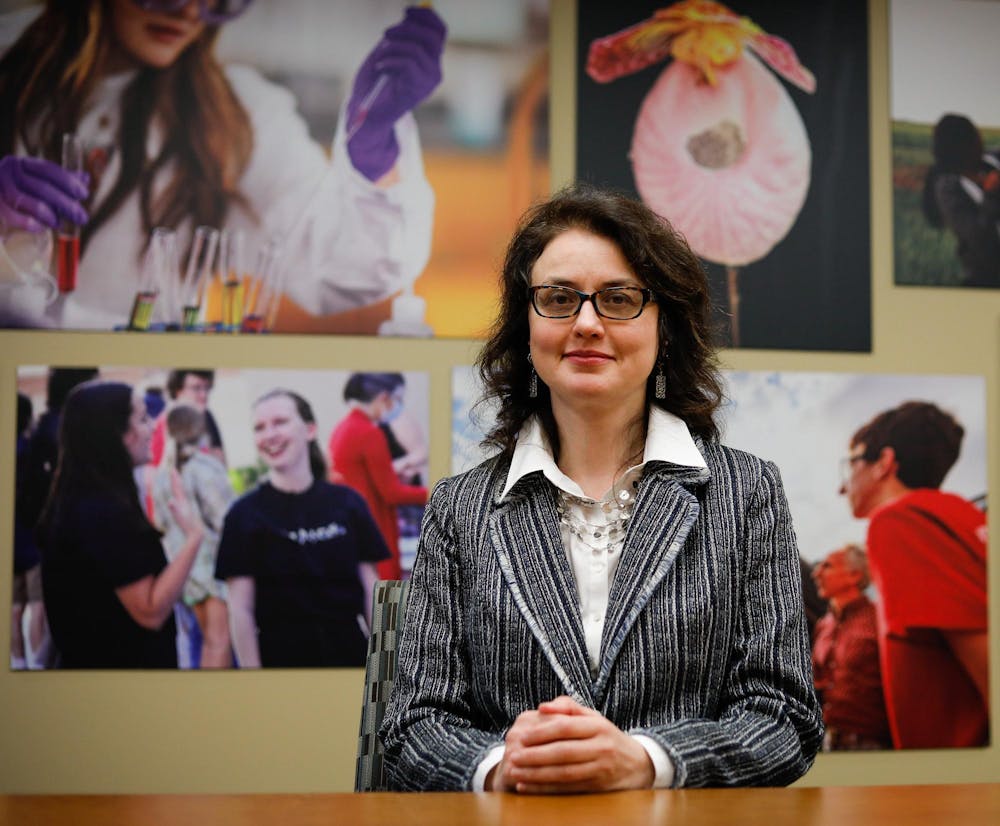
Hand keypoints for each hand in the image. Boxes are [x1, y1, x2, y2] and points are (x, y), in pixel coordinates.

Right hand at [0, 156, 88, 232]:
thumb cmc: (21, 195)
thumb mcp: (40, 185)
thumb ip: (60, 182)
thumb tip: (85, 178)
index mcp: (22, 164)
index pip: (48, 169)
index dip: (68, 181)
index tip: (84, 194)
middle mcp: (8, 171)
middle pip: (41, 187)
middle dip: (65, 204)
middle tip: (82, 218)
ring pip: (25, 200)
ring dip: (47, 214)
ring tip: (59, 224)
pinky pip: (11, 214)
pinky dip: (28, 222)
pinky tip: (40, 228)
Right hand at [165, 469, 204, 543]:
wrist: (195, 532)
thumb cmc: (186, 524)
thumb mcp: (178, 516)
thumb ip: (174, 508)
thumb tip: (170, 501)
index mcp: (181, 501)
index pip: (177, 487)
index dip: (174, 478)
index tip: (172, 469)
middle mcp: (183, 501)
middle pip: (178, 487)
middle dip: (175, 478)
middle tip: (173, 470)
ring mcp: (184, 505)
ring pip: (180, 492)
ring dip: (177, 485)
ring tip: (176, 479)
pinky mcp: (184, 510)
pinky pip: (180, 499)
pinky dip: (178, 494)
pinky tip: (177, 495)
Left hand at [346, 6, 446, 180]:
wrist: (368, 114)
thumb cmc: (376, 84)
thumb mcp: (390, 52)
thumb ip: (402, 35)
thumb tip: (411, 13)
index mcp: (430, 61)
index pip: (438, 31)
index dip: (425, 17)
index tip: (406, 10)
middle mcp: (434, 72)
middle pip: (431, 37)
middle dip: (406, 29)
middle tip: (385, 33)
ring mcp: (428, 83)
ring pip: (416, 49)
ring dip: (392, 47)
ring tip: (379, 57)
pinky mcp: (417, 91)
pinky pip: (407, 64)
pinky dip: (390, 60)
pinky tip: (380, 68)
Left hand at [490, 696, 654, 793]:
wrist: (638, 764)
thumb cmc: (606, 736)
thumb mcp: (593, 717)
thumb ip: (567, 707)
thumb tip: (542, 707)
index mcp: (598, 726)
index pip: (565, 727)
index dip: (541, 732)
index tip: (521, 736)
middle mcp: (601, 748)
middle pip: (563, 752)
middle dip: (535, 756)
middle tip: (513, 757)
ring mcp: (601, 769)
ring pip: (564, 773)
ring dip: (536, 775)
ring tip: (515, 773)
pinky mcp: (598, 788)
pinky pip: (568, 789)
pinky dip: (546, 789)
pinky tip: (528, 788)